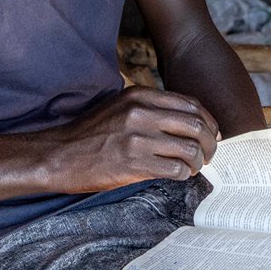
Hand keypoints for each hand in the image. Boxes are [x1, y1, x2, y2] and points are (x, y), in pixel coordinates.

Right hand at [49, 86, 218, 188]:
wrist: (59, 155)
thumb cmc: (91, 133)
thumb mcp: (121, 106)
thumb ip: (152, 108)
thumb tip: (189, 121)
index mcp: (141, 95)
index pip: (191, 104)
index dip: (208, 121)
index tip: (211, 133)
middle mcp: (141, 112)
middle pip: (197, 125)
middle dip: (210, 142)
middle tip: (209, 153)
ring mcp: (137, 138)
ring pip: (190, 148)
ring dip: (199, 161)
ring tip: (194, 167)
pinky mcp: (133, 163)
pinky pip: (176, 169)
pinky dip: (185, 173)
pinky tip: (180, 175)